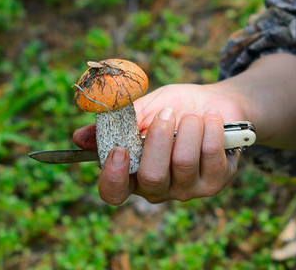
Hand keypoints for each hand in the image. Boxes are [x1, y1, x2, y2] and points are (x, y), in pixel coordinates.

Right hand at [72, 83, 247, 204]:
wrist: (216, 103)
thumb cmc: (175, 108)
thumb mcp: (145, 109)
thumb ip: (118, 123)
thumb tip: (79, 137)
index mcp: (134, 173)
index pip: (114, 192)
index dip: (113, 177)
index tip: (119, 150)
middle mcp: (159, 188)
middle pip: (152, 177)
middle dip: (158, 139)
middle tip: (166, 114)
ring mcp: (188, 188)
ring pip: (182, 163)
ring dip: (188, 128)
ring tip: (193, 115)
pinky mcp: (216, 180)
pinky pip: (210, 155)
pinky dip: (210, 129)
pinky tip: (212, 119)